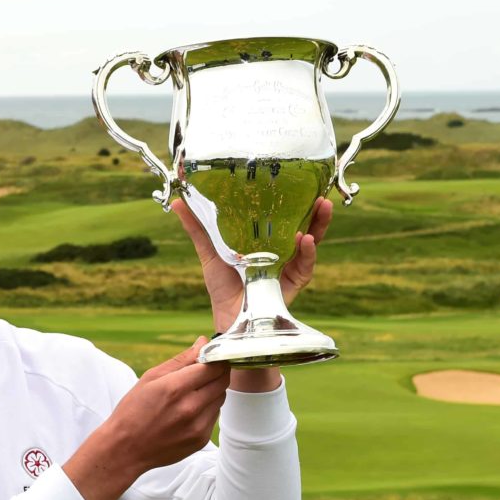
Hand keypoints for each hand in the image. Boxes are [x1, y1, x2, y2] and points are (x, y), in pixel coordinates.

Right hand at [63, 337, 229, 499]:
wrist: (125, 449)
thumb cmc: (133, 410)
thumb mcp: (150, 377)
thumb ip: (181, 360)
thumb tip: (203, 342)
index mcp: (175, 388)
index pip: (213, 367)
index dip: (216, 358)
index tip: (213, 355)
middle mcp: (190, 408)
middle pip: (222, 381)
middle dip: (218, 371)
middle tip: (206, 369)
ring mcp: (197, 426)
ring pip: (220, 398)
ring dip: (212, 389)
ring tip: (192, 392)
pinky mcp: (201, 440)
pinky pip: (214, 416)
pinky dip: (207, 408)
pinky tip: (188, 410)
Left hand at [170, 196, 333, 332]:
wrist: (227, 317)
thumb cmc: (221, 285)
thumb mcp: (210, 251)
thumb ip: (198, 228)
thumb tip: (177, 202)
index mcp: (266, 242)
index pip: (284, 217)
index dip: (295, 201)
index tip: (300, 182)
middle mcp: (282, 252)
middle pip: (304, 226)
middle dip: (315, 210)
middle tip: (320, 192)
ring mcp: (290, 267)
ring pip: (311, 243)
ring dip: (319, 225)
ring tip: (321, 207)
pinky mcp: (293, 283)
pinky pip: (305, 267)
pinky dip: (308, 253)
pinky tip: (306, 240)